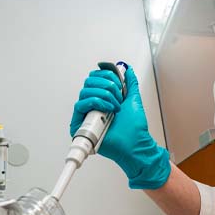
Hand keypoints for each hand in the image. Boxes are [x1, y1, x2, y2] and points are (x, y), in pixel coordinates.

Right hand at [69, 65, 171, 189]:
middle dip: (107, 86)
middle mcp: (92, 105)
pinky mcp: (80, 125)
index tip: (119, 84)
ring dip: (103, 96)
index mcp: (103, 97)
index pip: (95, 77)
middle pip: (89, 81)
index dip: (107, 76)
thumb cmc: (134, 128)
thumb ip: (130, 83)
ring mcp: (86, 114)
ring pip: (85, 91)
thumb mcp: (134, 99)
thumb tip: (128, 70)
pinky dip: (95, 103)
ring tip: (114, 107)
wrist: (135, 144)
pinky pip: (79, 105)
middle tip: (118, 97)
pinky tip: (107, 110)